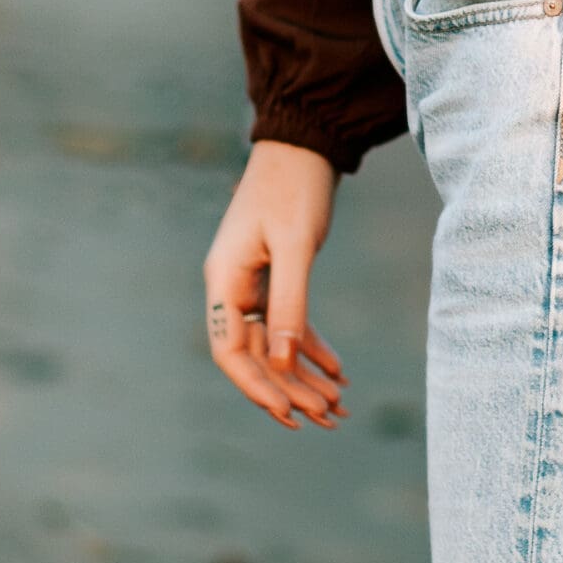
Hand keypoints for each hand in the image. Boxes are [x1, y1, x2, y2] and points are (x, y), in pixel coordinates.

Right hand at [203, 140, 346, 430]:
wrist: (305, 144)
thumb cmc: (295, 187)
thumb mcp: (295, 245)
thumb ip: (290, 303)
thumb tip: (283, 361)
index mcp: (224, 280)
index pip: (229, 350)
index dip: (256, 386)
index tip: (288, 412)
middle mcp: (232, 287)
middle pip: (254, 353)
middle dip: (290, 388)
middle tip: (328, 418)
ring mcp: (252, 283)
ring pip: (274, 343)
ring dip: (304, 374)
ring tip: (338, 405)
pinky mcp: (274, 276)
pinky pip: (289, 323)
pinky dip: (312, 347)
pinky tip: (338, 370)